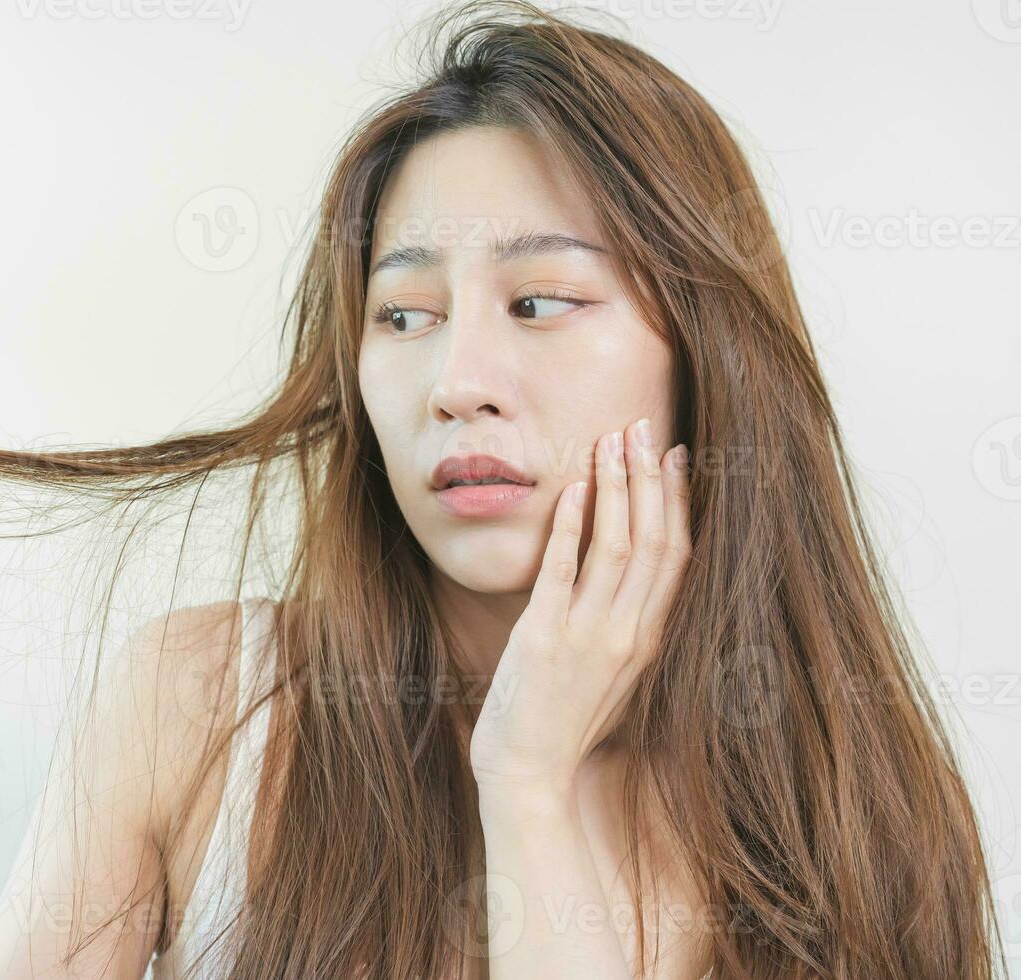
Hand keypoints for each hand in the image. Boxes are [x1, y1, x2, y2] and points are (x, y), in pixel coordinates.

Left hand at [469, 418, 691, 797]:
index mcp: (650, 640)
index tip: (677, 456)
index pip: (680, 556)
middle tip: (644, 427)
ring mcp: (588, 635)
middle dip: (651, 478)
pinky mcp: (544, 638)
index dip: (680, 501)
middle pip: (656, 540)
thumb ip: (629, 629)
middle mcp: (628, 634)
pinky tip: (572, 488)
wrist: (530, 774)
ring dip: (616, 488)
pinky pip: (562, 570)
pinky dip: (571, 525)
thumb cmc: (566, 723)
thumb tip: (635, 580)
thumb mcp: (615, 675)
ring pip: (617, 547)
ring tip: (611, 441)